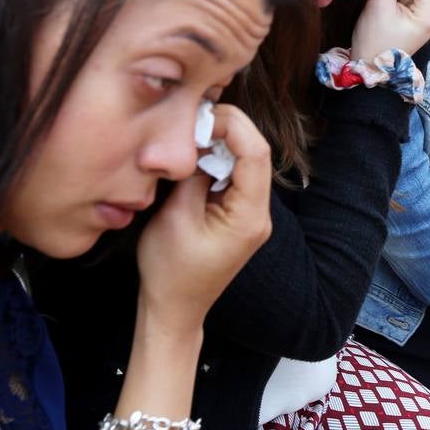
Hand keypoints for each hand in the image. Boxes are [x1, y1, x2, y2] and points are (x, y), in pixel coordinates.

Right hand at [136, 104, 272, 332]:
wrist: (174, 310)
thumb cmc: (170, 271)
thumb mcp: (174, 216)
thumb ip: (192, 174)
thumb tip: (199, 140)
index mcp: (250, 216)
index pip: (256, 153)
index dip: (232, 125)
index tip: (199, 119)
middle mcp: (260, 213)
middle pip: (256, 153)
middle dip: (226, 130)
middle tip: (191, 123)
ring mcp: (252, 215)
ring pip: (246, 162)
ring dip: (219, 145)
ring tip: (189, 138)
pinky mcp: (239, 216)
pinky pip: (235, 177)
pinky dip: (216, 161)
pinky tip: (194, 159)